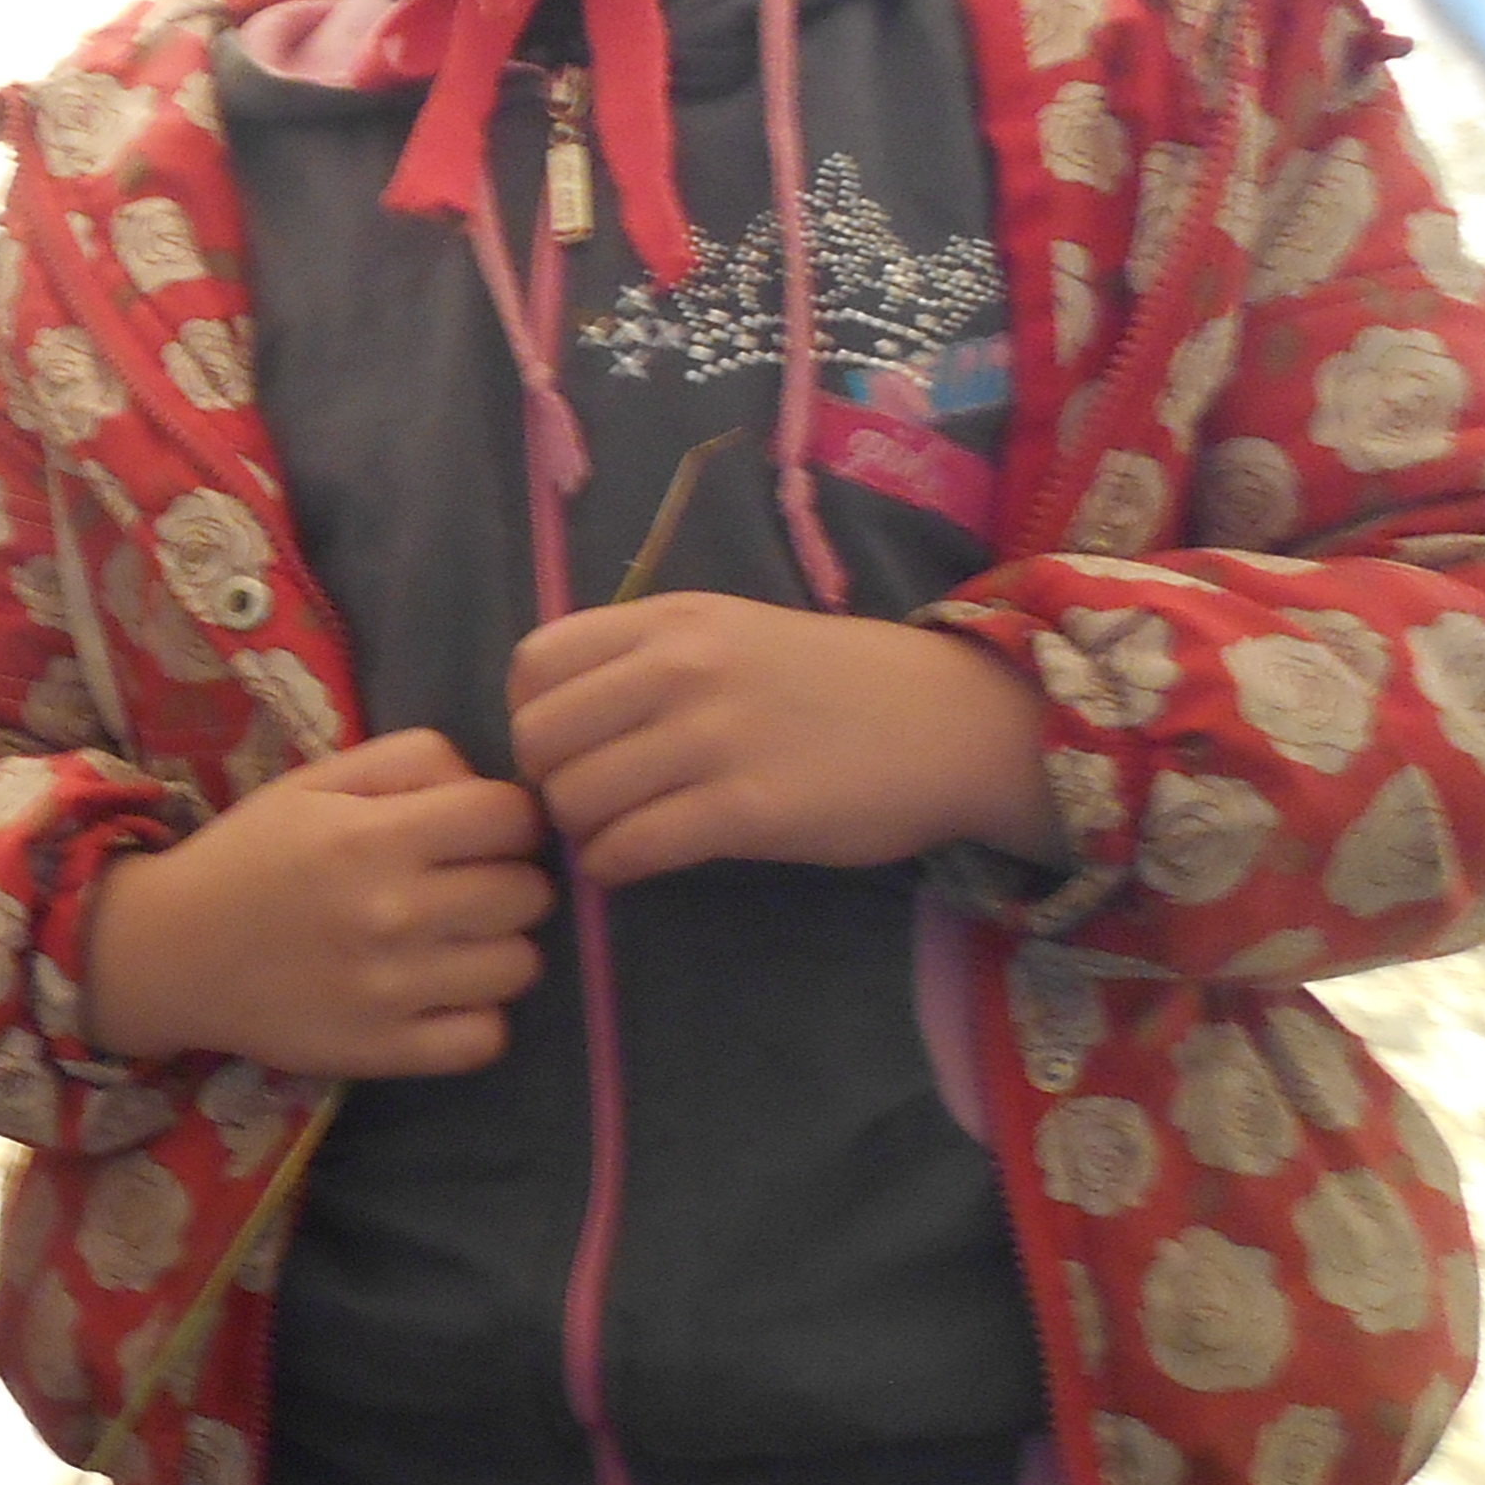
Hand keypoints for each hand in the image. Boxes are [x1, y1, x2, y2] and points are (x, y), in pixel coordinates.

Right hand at [82, 730, 549, 1075]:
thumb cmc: (250, 857)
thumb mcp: (318, 781)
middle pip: (529, 894)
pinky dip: (476, 1020)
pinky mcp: (382, 1050)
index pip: (514, 818)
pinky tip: (441, 998)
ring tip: (453, 945)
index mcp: (374, 835)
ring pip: (521, 967)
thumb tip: (491, 790)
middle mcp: (392, 912)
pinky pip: (486, 1040)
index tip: (477, 834)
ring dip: (497, 951)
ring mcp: (391, 990)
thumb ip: (413, 760)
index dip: (508, 821)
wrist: (167, 953)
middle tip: (462, 890)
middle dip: (507, 883)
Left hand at [508, 598, 1063, 889]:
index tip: (567, 745)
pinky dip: (614, 866)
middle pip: (538, 740)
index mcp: (671, 618)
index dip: (530, 715)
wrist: (953, 721)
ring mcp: (715, 736)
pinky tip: (638, 861)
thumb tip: (550, 717)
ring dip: (582, 831)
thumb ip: (643, 658)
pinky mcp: (746, 809)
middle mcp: (683, 667)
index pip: (533, 665)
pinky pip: (629, 849)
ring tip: (618, 833)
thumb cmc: (831, 683)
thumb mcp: (730, 632)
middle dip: (547, 781)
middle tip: (587, 800)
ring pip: (575, 799)